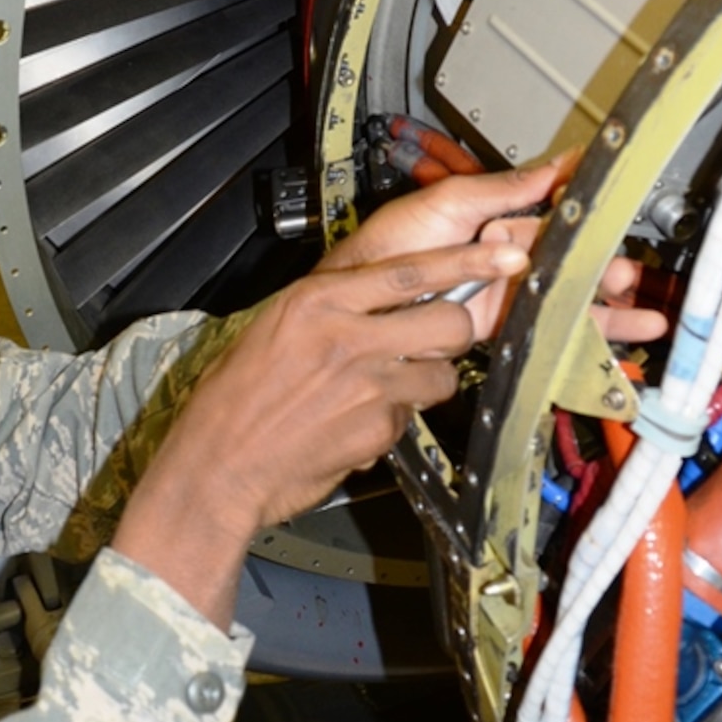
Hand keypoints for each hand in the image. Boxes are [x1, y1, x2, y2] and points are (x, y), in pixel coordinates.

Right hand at [113, 233, 528, 628]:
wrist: (217, 466)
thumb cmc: (234, 399)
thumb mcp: (273, 328)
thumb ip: (331, 309)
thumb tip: (381, 301)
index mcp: (318, 301)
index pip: (411, 270)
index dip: (467, 261)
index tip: (504, 254)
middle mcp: (347, 337)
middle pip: (447, 321)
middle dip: (452, 331)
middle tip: (433, 340)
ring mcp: (367, 387)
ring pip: (442, 375)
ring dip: (426, 380)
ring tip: (384, 389)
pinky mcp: (378, 431)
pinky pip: (409, 416)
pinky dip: (393, 419)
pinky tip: (355, 423)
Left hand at [328, 153, 666, 344]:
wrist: (352, 300)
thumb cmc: (386, 244)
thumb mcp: (447, 201)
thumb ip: (504, 187)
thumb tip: (560, 160)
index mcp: (497, 221)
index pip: (557, 219)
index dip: (590, 222)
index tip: (621, 221)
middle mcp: (506, 257)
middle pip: (569, 264)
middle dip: (604, 272)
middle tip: (629, 276)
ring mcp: (501, 294)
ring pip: (563, 300)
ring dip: (602, 309)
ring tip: (639, 316)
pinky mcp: (492, 328)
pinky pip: (540, 331)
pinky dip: (574, 338)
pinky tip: (602, 344)